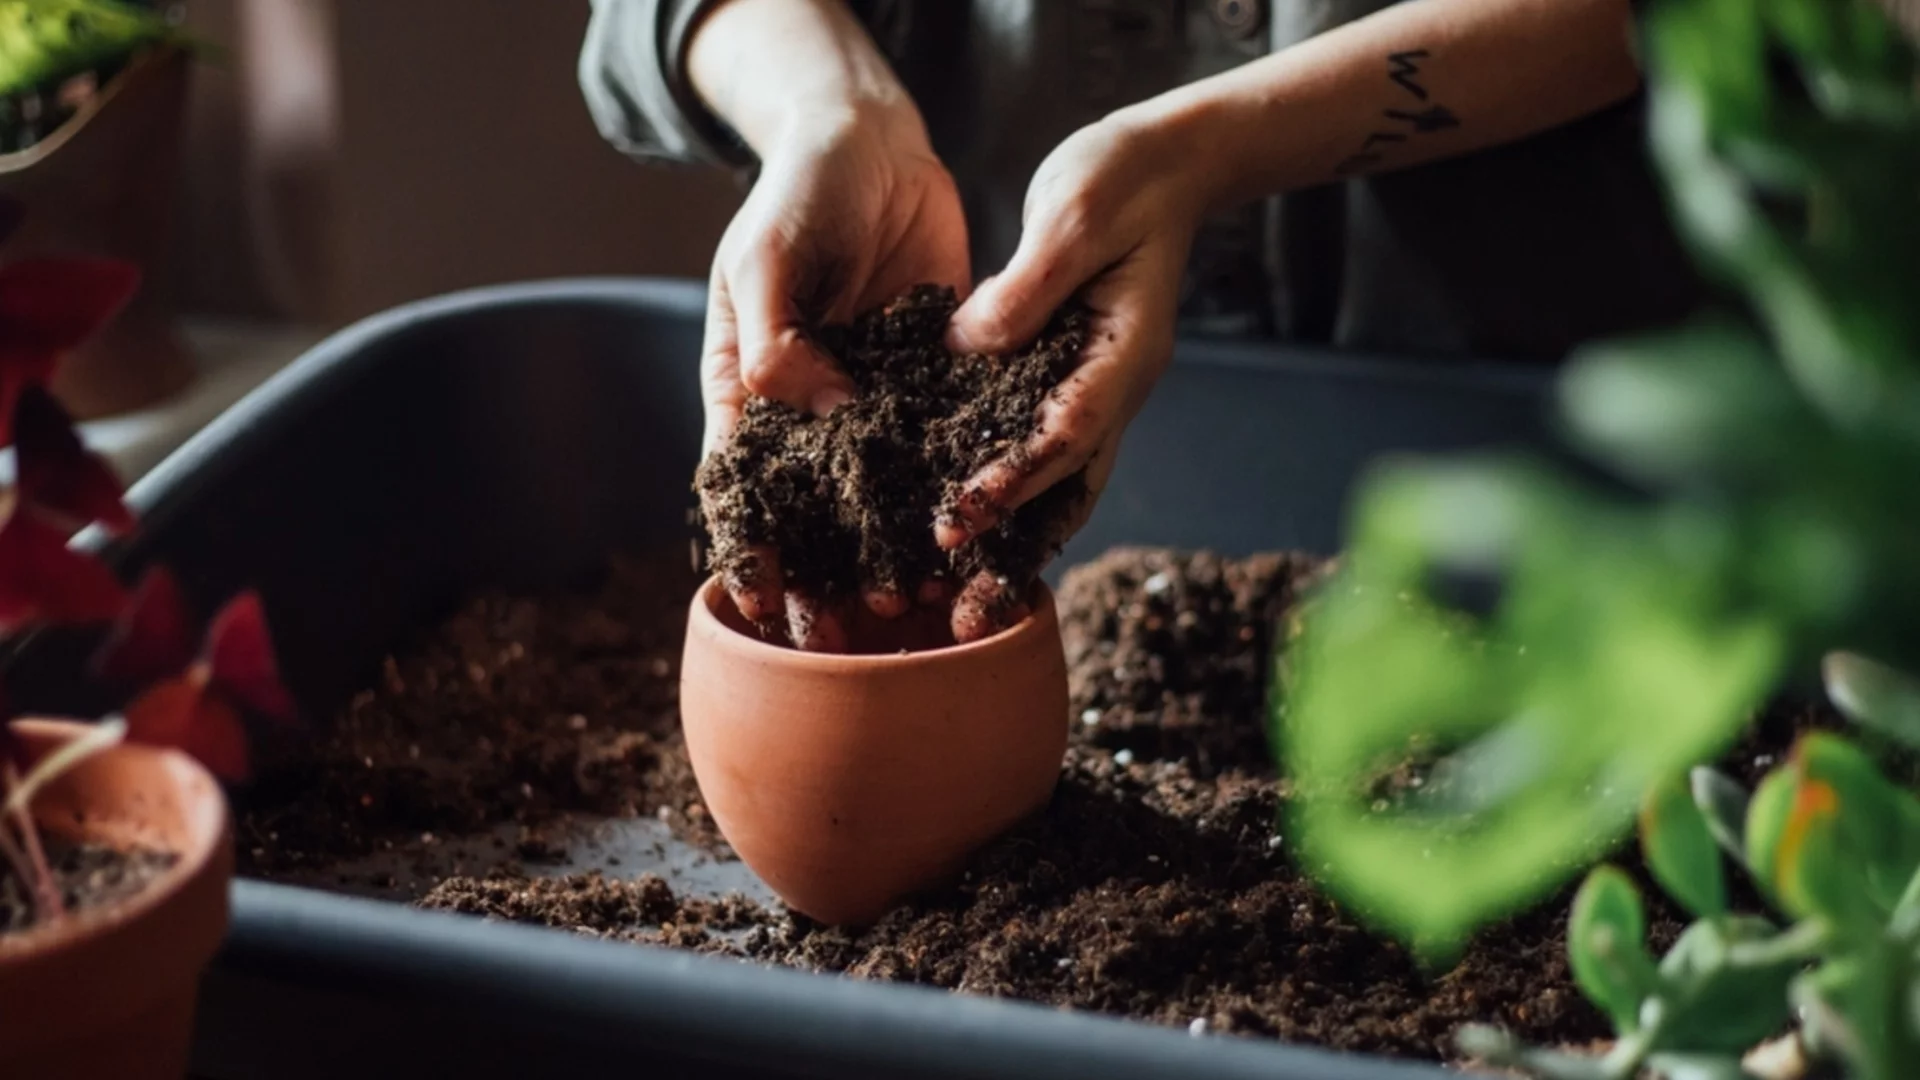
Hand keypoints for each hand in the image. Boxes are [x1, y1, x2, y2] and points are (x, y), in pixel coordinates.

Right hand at [699, 105, 970, 650]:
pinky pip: (943, 447)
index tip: (764, 606)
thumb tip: (815, 410)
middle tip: (851, 634)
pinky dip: (954, 493)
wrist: (874, 142)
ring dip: (894, 552)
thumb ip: (776, 334)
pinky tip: (979, 539)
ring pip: (882, 494)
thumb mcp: (768, 255)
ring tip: (918, 608)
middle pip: (813, 510)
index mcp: (749, 386)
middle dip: (827, 576)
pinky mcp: (933, 380)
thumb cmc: (798, 191)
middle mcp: (811, 406)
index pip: (743, 485)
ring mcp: (873, 398)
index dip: (751, 548)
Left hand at [939, 110, 1211, 641]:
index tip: (957, 518)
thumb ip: (1027, 284)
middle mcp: (1113, 388)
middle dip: (1012, 549)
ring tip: (955, 600)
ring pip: (1055, 487)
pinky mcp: (1065, 380)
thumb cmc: (1122, 178)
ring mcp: (1094, 390)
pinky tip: (957, 532)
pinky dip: (1005, 498)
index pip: (1067, 433)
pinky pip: (1036, 453)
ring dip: (1010, 544)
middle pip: (1065, 489)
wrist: (1163, 164)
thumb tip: (970, 347)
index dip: (1012, 480)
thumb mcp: (1073, 214)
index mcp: (1123, 353)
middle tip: (959, 611)